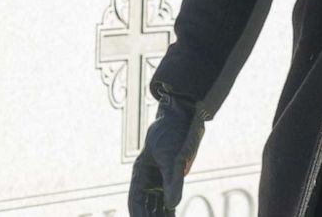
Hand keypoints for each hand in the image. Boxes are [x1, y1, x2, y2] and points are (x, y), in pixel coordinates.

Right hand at [128, 93, 206, 216]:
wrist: (185, 115)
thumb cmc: (174, 132)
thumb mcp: (173, 156)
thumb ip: (173, 181)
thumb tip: (173, 203)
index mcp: (141, 172)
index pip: (136, 201)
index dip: (138, 215)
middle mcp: (149, 178)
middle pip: (146, 206)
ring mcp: (161, 179)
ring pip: (158, 205)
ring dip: (159, 216)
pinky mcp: (173, 178)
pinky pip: (170, 198)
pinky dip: (170, 209)